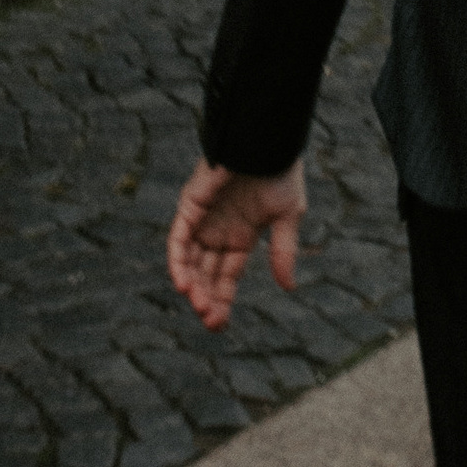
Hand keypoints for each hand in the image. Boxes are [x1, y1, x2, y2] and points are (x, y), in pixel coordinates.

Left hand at [166, 156, 307, 329]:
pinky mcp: (189, 206)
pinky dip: (177, 261)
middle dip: (206, 299)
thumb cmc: (280, 171)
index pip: (226, 277)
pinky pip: (178, 239)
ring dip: (192, 285)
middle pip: (205, 275)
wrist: (265, 140)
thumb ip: (283, 251)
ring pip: (189, 262)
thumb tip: (289, 287)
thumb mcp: (287, 216)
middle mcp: (217, 232)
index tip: (219, 326)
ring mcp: (201, 220)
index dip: (222, 301)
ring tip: (199, 305)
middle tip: (210, 321)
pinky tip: (184, 283)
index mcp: (240, 237)